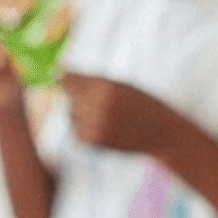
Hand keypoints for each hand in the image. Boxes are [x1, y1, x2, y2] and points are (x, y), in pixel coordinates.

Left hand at [59, 72, 177, 156]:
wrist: (160, 133)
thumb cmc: (140, 103)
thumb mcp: (119, 84)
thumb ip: (89, 80)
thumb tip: (57, 75)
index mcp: (106, 88)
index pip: (69, 80)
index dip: (66, 77)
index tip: (65, 76)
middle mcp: (97, 107)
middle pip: (69, 97)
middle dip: (79, 96)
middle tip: (103, 101)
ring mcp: (93, 127)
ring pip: (71, 113)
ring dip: (82, 112)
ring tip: (108, 115)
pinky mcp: (90, 142)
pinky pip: (76, 129)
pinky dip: (85, 127)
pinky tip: (106, 128)